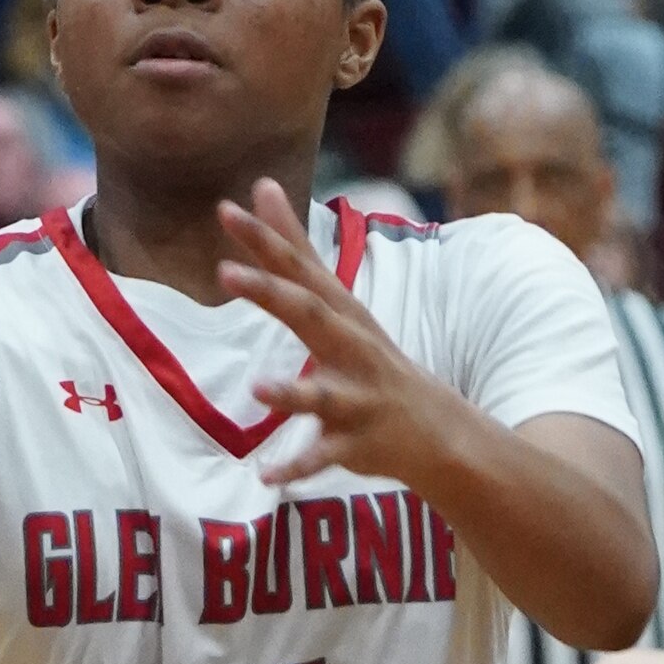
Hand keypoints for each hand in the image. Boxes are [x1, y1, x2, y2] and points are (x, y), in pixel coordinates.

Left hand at [215, 179, 470, 493]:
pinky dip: (297, 468)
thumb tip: (262, 185)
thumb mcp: (337, 302)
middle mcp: (350, 349)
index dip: (264, 240)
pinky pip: (323, 458)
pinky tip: (266, 478)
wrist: (438, 431)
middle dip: (272, 296)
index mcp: (340, 314)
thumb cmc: (372, 359)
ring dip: (291, 393)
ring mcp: (356, 399)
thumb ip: (295, 247)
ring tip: (258, 389)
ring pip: (322, 396)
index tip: (226, 210)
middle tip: (226, 274)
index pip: (299, 269)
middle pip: (310, 317)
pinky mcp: (356, 444)